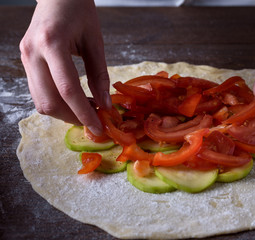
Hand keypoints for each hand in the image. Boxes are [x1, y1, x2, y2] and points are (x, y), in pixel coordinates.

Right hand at [20, 0, 110, 134]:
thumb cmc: (79, 11)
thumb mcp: (95, 41)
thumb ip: (99, 74)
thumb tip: (105, 104)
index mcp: (52, 44)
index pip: (68, 90)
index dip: (84, 113)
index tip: (99, 127)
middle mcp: (32, 53)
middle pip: (50, 101)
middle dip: (73, 117)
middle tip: (95, 120)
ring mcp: (25, 58)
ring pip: (41, 101)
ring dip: (64, 112)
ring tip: (87, 109)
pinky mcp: (25, 61)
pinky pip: (38, 92)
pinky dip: (57, 102)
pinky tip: (74, 100)